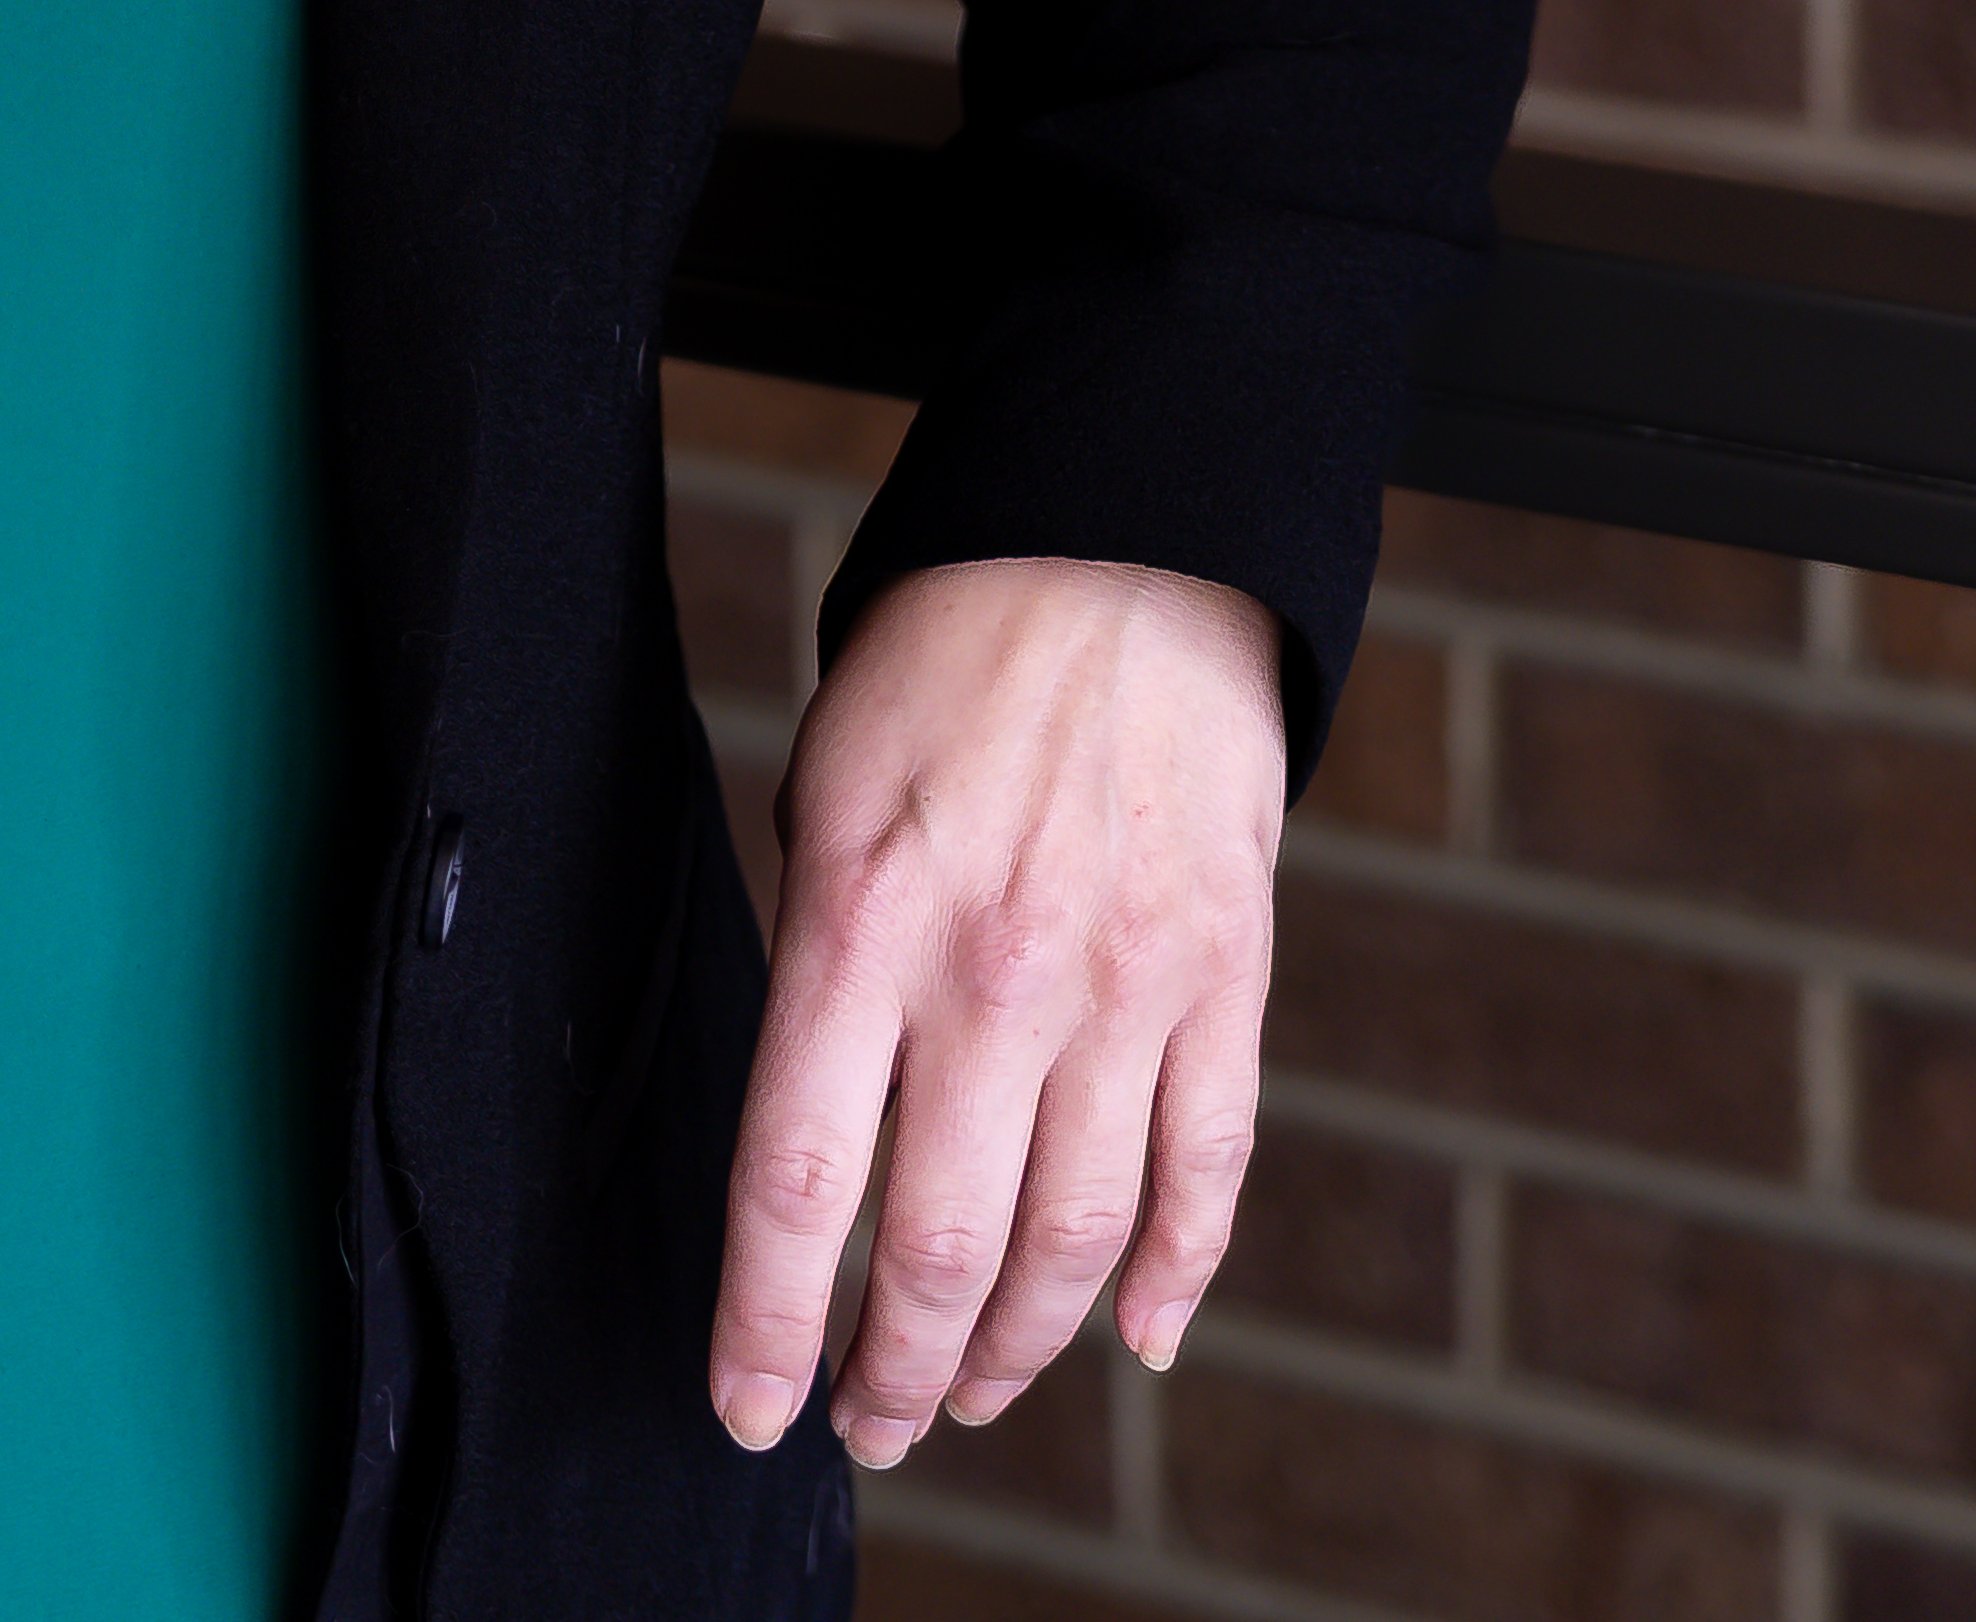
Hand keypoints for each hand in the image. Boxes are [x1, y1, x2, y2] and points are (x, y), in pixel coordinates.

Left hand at [705, 554, 1290, 1468]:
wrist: (1122, 551)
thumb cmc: (945, 663)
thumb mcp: (826, 794)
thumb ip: (824, 964)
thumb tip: (821, 1132)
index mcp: (862, 923)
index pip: (795, 1179)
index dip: (766, 1322)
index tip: (751, 1406)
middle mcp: (994, 977)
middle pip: (936, 1245)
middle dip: (895, 1372)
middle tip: (870, 1424)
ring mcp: (1124, 989)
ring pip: (1072, 1239)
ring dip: (1017, 1348)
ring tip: (971, 1395)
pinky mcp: (1224, 982)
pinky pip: (1208, 1172)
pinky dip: (1176, 1278)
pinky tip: (1137, 1341)